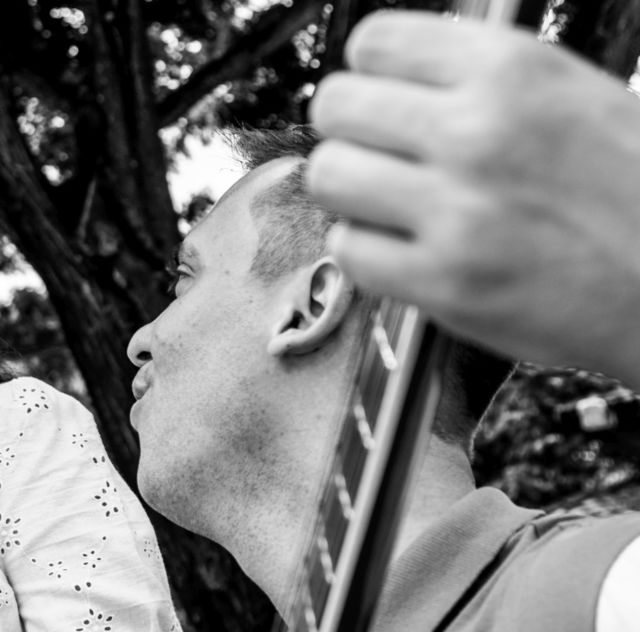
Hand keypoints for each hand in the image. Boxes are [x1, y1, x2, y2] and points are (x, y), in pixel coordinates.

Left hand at [307, 11, 639, 381]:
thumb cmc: (633, 192)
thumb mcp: (572, 95)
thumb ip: (478, 81)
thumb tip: (391, 77)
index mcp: (513, 71)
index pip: (375, 42)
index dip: (370, 73)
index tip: (380, 95)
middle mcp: (479, 132)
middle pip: (335, 106)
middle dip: (350, 130)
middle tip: (378, 153)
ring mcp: (458, 211)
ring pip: (329, 176)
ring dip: (350, 190)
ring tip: (389, 203)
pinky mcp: (445, 282)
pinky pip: (348, 250)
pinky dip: (366, 251)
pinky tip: (404, 248)